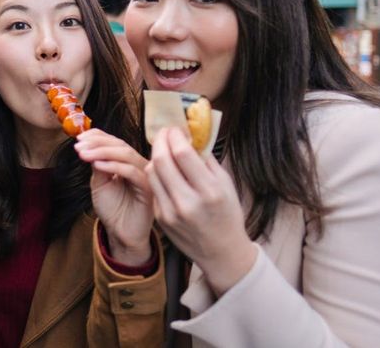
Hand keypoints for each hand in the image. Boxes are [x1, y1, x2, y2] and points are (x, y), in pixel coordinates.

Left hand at [75, 128, 153, 265]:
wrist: (121, 234)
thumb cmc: (112, 209)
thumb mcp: (100, 183)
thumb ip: (97, 165)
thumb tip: (89, 145)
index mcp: (128, 161)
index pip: (114, 141)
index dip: (97, 136)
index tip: (79, 137)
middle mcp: (138, 165)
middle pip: (120, 145)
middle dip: (97, 143)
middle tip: (79, 146)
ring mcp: (145, 175)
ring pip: (126, 155)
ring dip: (102, 152)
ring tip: (84, 154)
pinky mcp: (148, 189)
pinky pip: (132, 172)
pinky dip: (114, 166)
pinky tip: (98, 166)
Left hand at [145, 127, 256, 295]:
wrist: (221, 252)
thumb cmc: (227, 214)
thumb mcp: (226, 185)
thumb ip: (207, 160)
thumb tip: (191, 136)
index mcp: (209, 191)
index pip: (183, 154)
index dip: (175, 136)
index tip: (176, 128)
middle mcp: (188, 202)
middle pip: (162, 160)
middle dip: (161, 140)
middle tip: (164, 132)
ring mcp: (171, 212)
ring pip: (152, 172)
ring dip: (155, 155)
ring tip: (163, 149)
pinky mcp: (161, 218)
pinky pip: (153, 187)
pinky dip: (156, 174)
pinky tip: (163, 168)